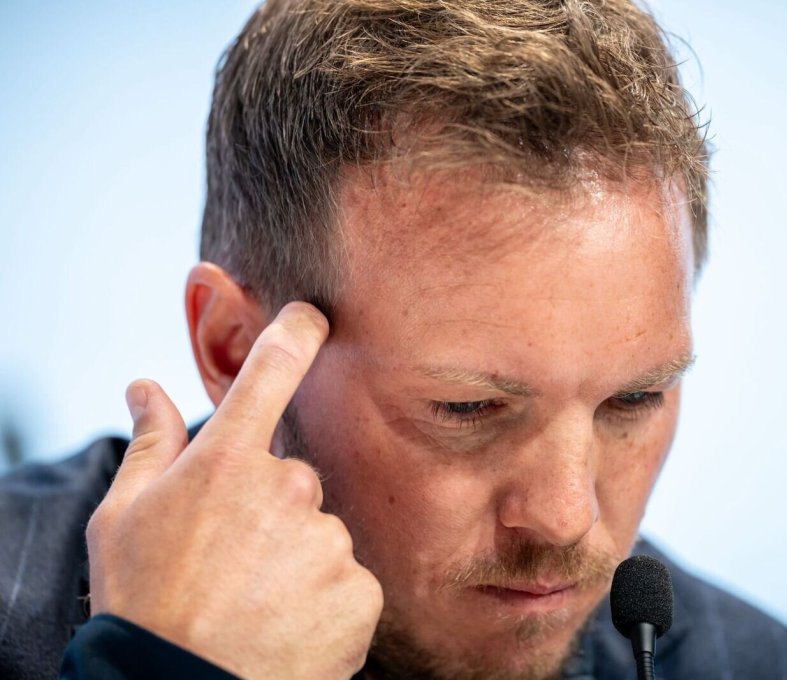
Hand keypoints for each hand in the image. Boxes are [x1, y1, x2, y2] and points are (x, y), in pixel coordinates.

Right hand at [86, 302, 382, 678]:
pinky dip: (323, 600)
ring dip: (296, 559)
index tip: (314, 315)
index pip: (273, 369)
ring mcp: (328, 539)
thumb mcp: (121, 520)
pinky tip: (286, 625)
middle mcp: (287, 487)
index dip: (298, 331)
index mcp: (227, 460)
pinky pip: (347, 578)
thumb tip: (144, 387)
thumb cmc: (143, 607)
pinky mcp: (360, 589)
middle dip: (269, 510)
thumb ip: (148, 444)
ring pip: (321, 532)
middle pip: (294, 478)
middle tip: (231, 561)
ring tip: (254, 602)